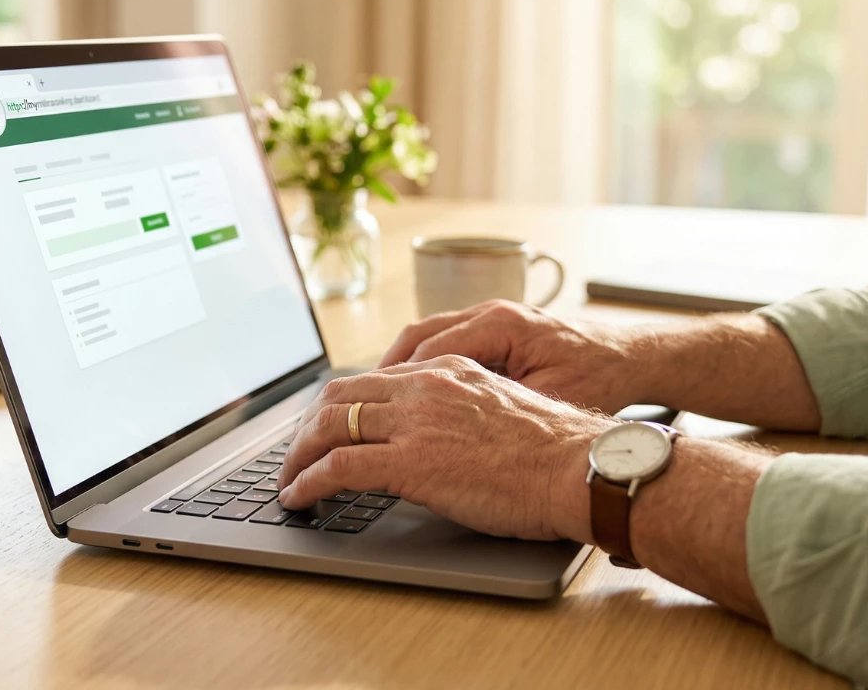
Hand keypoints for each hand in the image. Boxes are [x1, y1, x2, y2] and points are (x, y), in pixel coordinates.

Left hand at [277, 355, 608, 541]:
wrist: (579, 468)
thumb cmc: (555, 452)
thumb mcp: (501, 410)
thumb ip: (462, 411)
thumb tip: (442, 435)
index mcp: (447, 370)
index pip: (374, 379)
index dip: (341, 404)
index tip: (328, 426)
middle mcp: (424, 386)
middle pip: (340, 395)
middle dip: (308, 426)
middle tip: (296, 454)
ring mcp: (415, 421)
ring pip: (329, 426)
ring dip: (298, 456)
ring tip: (288, 480)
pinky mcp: (410, 461)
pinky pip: (338, 466)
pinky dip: (308, 481)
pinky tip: (299, 497)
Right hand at [377, 300, 650, 413]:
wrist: (636, 359)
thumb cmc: (600, 381)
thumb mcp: (548, 402)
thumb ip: (499, 412)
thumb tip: (452, 434)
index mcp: (501, 324)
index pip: (426, 349)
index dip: (395, 383)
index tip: (367, 413)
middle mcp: (491, 312)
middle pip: (416, 337)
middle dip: (381, 375)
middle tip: (352, 409)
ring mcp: (492, 316)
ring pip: (425, 337)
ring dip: (396, 370)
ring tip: (369, 404)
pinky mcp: (497, 329)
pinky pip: (444, 343)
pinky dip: (419, 367)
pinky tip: (407, 396)